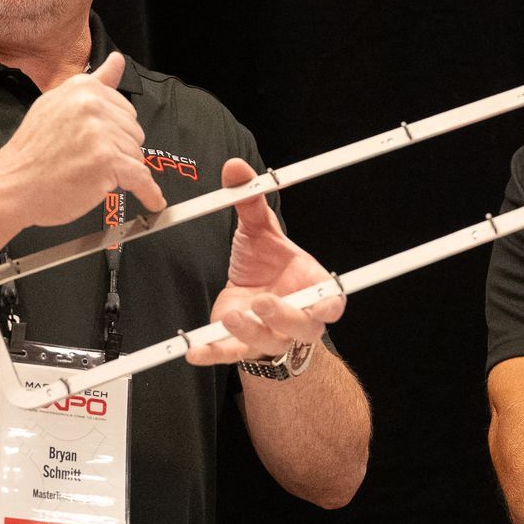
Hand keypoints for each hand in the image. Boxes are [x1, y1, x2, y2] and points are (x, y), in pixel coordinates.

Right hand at [0, 52, 166, 225]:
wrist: (11, 187)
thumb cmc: (32, 152)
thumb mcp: (57, 104)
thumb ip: (94, 83)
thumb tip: (118, 60)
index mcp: (83, 88)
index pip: (125, 109)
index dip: (112, 131)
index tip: (92, 143)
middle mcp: (93, 105)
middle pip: (134, 132)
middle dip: (118, 150)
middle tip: (85, 160)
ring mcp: (100, 133)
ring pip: (137, 155)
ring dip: (121, 170)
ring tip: (89, 174)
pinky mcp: (106, 161)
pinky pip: (142, 178)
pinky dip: (149, 193)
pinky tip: (154, 202)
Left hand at [187, 157, 346, 364]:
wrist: (250, 298)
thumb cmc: (266, 266)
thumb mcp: (260, 232)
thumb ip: (251, 203)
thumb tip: (235, 168)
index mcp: (312, 289)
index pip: (330, 303)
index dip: (329, 306)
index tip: (325, 305)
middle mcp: (295, 319)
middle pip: (301, 327)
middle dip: (283, 317)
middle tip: (263, 301)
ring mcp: (269, 336)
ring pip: (267, 342)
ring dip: (249, 332)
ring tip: (231, 315)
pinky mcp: (240, 347)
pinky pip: (228, 355)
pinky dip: (211, 354)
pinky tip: (193, 351)